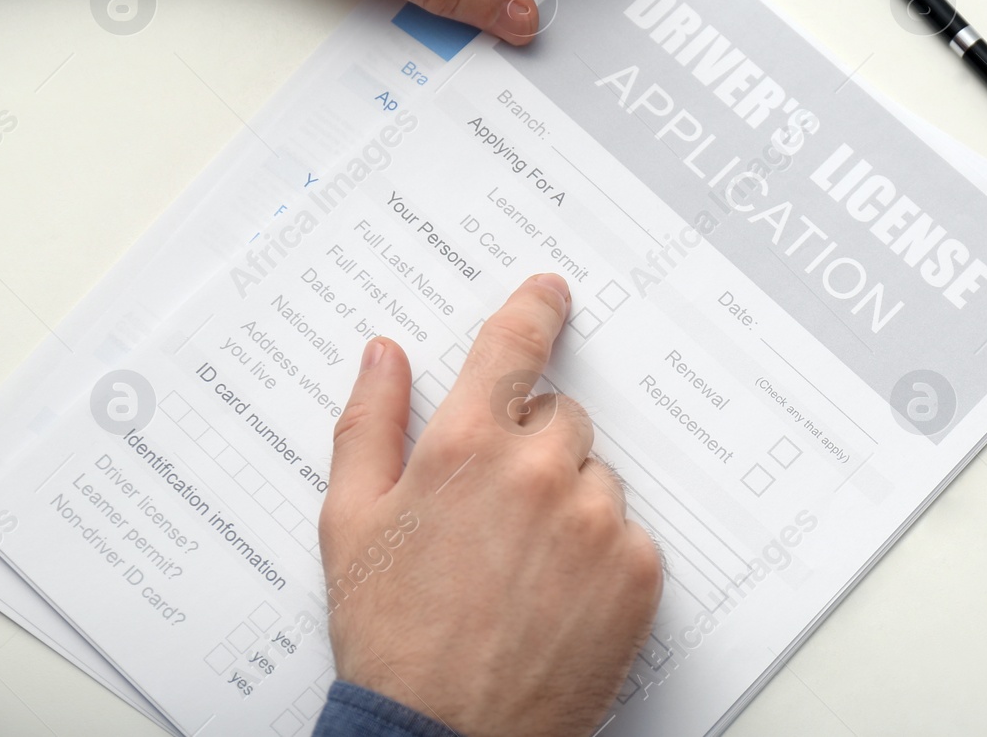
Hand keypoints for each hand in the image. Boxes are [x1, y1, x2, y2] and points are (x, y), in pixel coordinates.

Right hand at [320, 273, 662, 736]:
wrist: (442, 736)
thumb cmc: (391, 636)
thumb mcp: (349, 524)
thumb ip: (370, 423)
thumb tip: (385, 354)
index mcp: (465, 446)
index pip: (513, 347)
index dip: (535, 310)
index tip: (551, 293)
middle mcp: (538, 471)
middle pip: (563, 418)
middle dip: (535, 448)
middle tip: (496, 514)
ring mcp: (596, 520)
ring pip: (598, 477)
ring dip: (571, 503)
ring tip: (522, 569)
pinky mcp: (637, 570)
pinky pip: (629, 533)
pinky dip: (602, 555)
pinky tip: (558, 596)